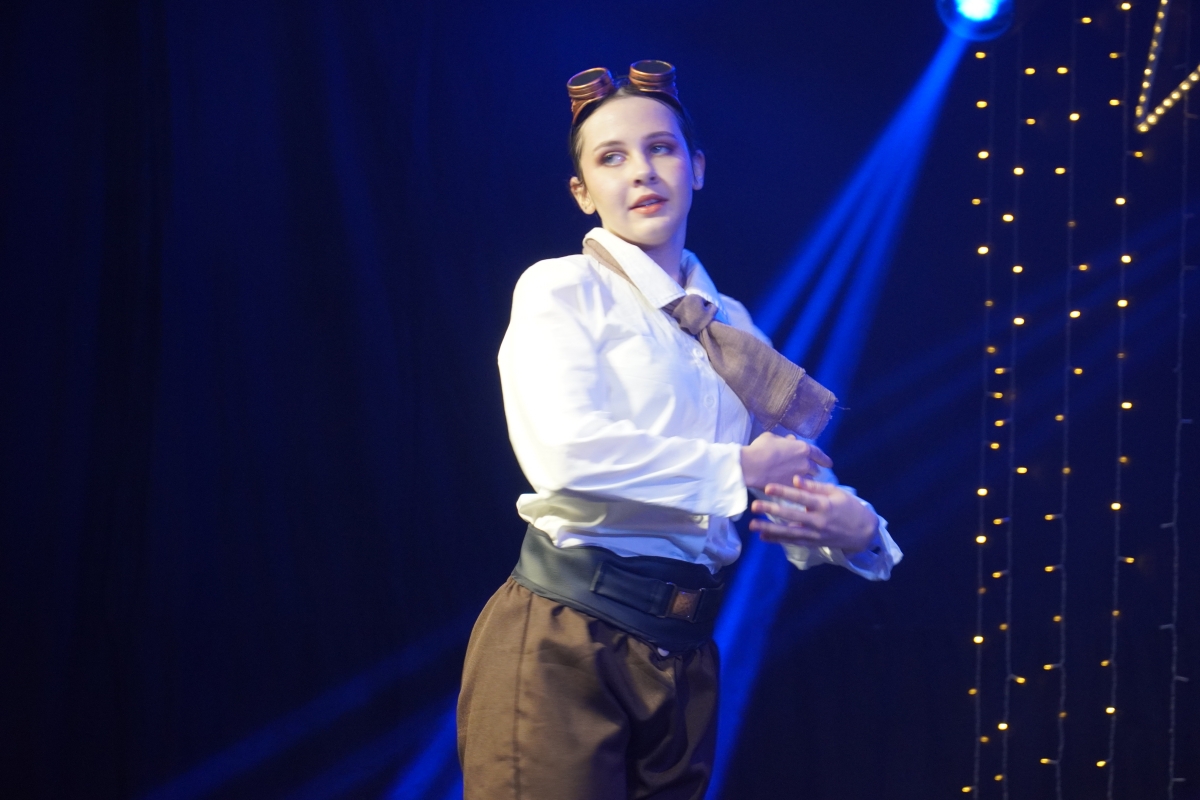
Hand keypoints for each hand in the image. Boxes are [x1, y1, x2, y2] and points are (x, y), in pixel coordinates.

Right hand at [740, 433, 831, 489]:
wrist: (752, 466)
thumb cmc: (761, 449)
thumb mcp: (773, 438)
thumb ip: (785, 440)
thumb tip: (791, 441)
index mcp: (803, 449)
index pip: (820, 455)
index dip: (825, 460)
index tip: (828, 464)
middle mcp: (806, 464)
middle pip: (816, 470)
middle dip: (812, 470)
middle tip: (805, 471)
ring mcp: (800, 478)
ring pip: (809, 481)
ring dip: (805, 480)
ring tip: (798, 481)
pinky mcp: (792, 488)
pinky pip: (799, 490)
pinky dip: (797, 489)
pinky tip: (792, 489)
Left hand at [749, 476, 878, 554]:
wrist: (864, 532)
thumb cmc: (850, 507)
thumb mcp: (837, 493)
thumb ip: (815, 487)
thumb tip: (795, 479)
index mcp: (824, 505)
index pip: (800, 497)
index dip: (784, 492)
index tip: (768, 487)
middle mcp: (818, 521)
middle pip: (791, 516)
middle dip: (771, 511)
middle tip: (754, 507)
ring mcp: (815, 534)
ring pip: (789, 533)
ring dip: (770, 529)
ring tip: (753, 525)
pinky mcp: (813, 543)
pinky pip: (793, 542)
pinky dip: (778, 540)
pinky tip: (764, 537)